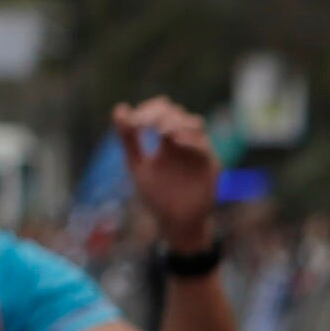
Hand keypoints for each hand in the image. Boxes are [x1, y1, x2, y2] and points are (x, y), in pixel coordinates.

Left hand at [113, 98, 221, 253]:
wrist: (173, 223)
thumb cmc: (157, 196)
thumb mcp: (136, 164)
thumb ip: (128, 139)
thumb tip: (119, 108)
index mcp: (168, 140)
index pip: (162, 111)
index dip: (148, 111)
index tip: (133, 122)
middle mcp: (185, 143)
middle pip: (178, 113)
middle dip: (160, 114)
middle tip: (144, 123)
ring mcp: (199, 152)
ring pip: (195, 124)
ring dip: (176, 122)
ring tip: (160, 130)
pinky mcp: (210, 165)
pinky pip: (203, 146)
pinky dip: (190, 140)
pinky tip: (175, 140)